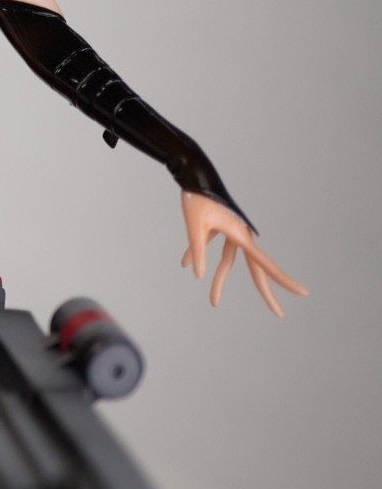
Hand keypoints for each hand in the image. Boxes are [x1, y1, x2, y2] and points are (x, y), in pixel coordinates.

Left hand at [179, 192, 307, 316]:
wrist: (193, 175)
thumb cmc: (196, 197)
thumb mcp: (194, 225)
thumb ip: (196, 250)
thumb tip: (197, 276)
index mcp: (241, 235)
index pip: (265, 263)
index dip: (284, 279)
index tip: (303, 293)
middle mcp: (240, 235)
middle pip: (255, 268)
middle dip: (265, 292)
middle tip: (278, 314)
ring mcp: (230, 232)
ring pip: (228, 262)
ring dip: (219, 281)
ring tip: (213, 303)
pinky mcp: (217, 227)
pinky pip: (210, 246)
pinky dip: (197, 255)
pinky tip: (184, 265)